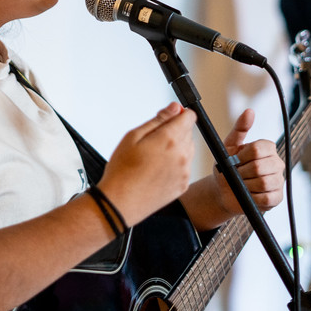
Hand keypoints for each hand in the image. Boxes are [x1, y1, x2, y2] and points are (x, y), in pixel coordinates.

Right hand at [97, 103, 195, 226]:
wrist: (120, 202)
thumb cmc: (122, 171)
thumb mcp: (133, 136)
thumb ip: (158, 120)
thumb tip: (174, 108)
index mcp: (169, 140)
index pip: (190, 117)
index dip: (179, 114)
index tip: (170, 117)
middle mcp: (181, 155)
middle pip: (189, 133)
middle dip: (175, 131)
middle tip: (153, 141)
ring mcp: (184, 172)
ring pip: (189, 150)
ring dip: (177, 148)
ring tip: (154, 157)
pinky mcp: (183, 185)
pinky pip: (186, 167)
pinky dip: (176, 165)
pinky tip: (158, 170)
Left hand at [211, 109, 285, 216]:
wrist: (224, 190)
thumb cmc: (227, 166)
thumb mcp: (229, 146)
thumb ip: (240, 128)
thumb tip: (250, 111)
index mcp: (267, 148)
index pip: (258, 148)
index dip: (242, 157)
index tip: (234, 161)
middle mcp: (277, 163)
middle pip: (260, 166)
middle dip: (242, 172)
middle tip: (235, 174)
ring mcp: (279, 180)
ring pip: (264, 182)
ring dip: (246, 185)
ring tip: (241, 184)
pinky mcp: (277, 197)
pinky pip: (267, 197)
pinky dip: (253, 197)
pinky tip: (248, 194)